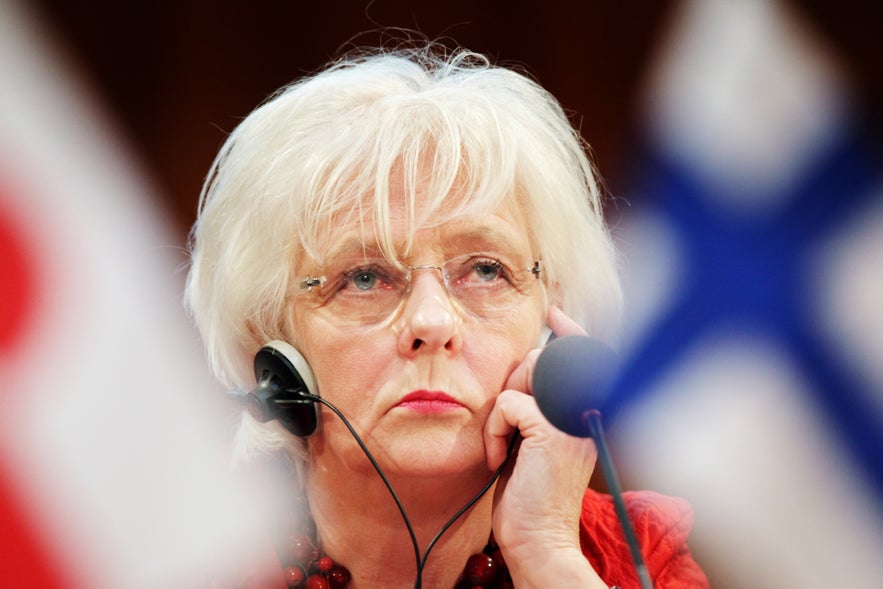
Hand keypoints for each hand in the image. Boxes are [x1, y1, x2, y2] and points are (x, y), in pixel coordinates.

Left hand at [483, 307, 606, 586]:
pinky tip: (496, 457)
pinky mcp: (551, 433)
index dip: (571, 332)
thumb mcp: (535, 443)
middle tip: (503, 426)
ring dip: (501, 408)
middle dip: (513, 382)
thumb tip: (522, 370)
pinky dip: (493, 428)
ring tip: (501, 445)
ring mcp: (573, 421)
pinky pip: (508, 402)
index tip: (555, 313)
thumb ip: (536, 408)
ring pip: (526, 374)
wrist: (537, 540)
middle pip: (543, 360)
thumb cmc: (529, 495)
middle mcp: (588, 413)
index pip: (586, 357)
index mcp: (588, 415)